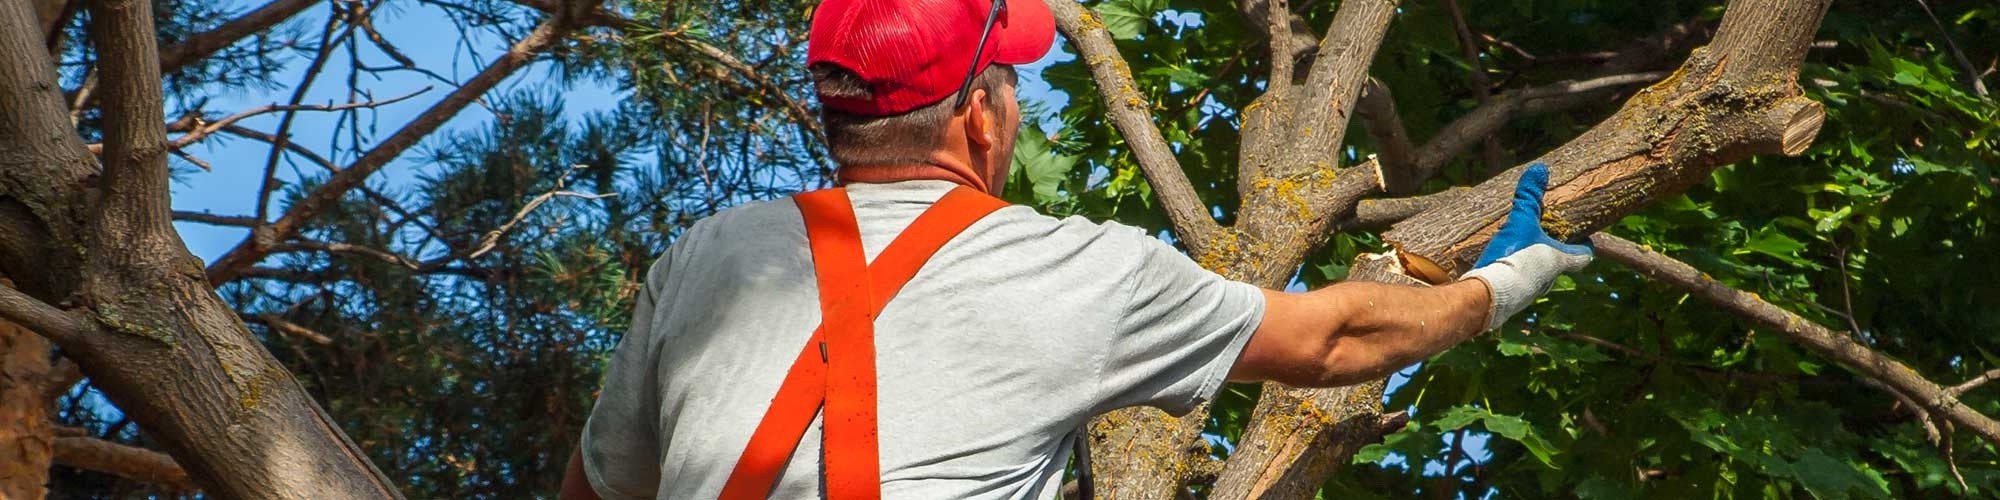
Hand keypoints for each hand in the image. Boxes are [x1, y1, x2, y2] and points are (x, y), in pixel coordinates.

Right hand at [1461, 163, 1592, 329]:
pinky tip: (1501, 266)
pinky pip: (1519, 284)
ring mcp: (1530, 292)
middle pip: (1560, 264)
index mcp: (1559, 260)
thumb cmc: (1513, 257)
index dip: (1586, 245)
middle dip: (1555, 251)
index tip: (1586, 237)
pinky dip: (1515, 274)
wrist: (1488, 295)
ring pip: (1538, 275)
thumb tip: (1540, 169)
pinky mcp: (1511, 300)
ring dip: (1533, 263)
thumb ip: (1529, 197)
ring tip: (1521, 248)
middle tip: (1547, 236)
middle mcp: (1549, 279)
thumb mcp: (1521, 222)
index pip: (1584, 255)